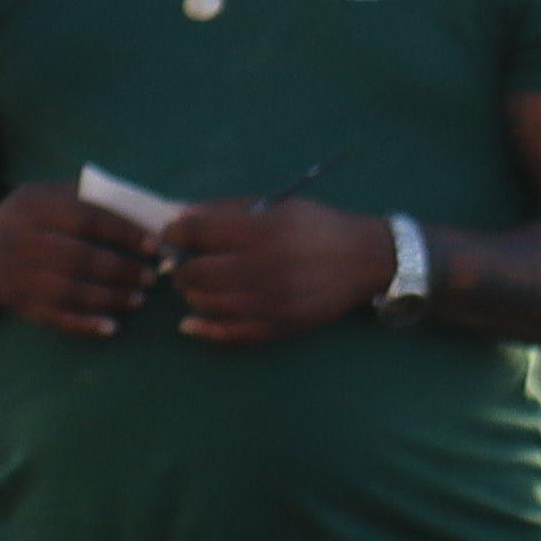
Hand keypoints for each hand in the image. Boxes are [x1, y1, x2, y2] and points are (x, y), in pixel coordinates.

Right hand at [0, 185, 157, 339]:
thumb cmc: (39, 221)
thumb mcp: (54, 199)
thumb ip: (98, 201)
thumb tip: (161, 211)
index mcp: (32, 206)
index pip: (86, 218)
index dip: (124, 232)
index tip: (155, 245)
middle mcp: (18, 239)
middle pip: (79, 258)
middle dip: (122, 270)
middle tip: (152, 277)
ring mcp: (15, 274)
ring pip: (69, 291)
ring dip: (110, 298)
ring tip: (139, 299)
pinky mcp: (17, 303)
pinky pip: (55, 317)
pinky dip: (85, 325)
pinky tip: (111, 327)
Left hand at [164, 197, 399, 350]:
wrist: (367, 260)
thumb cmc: (318, 227)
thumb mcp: (277, 206)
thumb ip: (227, 209)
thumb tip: (178, 216)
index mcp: (260, 231)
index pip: (195, 233)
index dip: (173, 233)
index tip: (172, 235)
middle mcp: (262, 267)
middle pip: (195, 272)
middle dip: (181, 267)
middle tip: (186, 264)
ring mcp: (270, 301)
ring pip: (206, 304)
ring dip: (193, 295)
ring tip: (199, 287)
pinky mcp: (280, 325)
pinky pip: (230, 334)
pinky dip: (205, 329)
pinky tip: (193, 323)